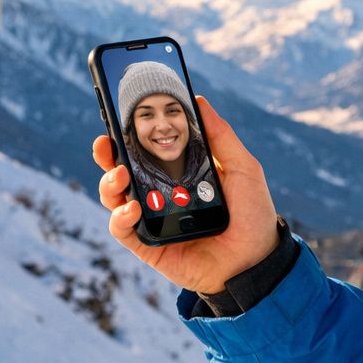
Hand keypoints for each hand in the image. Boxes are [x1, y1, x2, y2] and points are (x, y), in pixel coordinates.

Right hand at [92, 96, 279, 293]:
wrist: (257, 261)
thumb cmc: (252, 215)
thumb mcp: (243, 169)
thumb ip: (221, 136)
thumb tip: (199, 101)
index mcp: (177, 173)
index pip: (144, 150)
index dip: (126, 134)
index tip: (117, 115)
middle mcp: (159, 194)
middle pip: (120, 170)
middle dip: (106, 155)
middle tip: (106, 143)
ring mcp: (151, 220)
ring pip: (114, 198)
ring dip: (109, 183)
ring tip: (121, 174)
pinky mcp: (148, 245)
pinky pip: (122, 230)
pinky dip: (120, 217)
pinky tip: (133, 208)